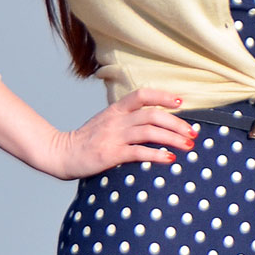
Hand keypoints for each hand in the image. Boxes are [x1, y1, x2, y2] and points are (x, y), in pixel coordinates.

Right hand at [44, 88, 195, 179]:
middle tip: (192, 133)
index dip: (163, 96)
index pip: (142, 95)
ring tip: (187, 146)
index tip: (181, 101)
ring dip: (172, 138)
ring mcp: (113, 136)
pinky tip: (168, 159)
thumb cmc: (88, 139)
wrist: (62, 154)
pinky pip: (138, 152)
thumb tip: (154, 120)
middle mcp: (116, 120)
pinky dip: (156, 155)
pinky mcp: (110, 154)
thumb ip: (126, 118)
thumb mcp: (106, 122)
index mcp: (116, 109)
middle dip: (176, 123)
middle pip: (152, 115)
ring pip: (149, 131)